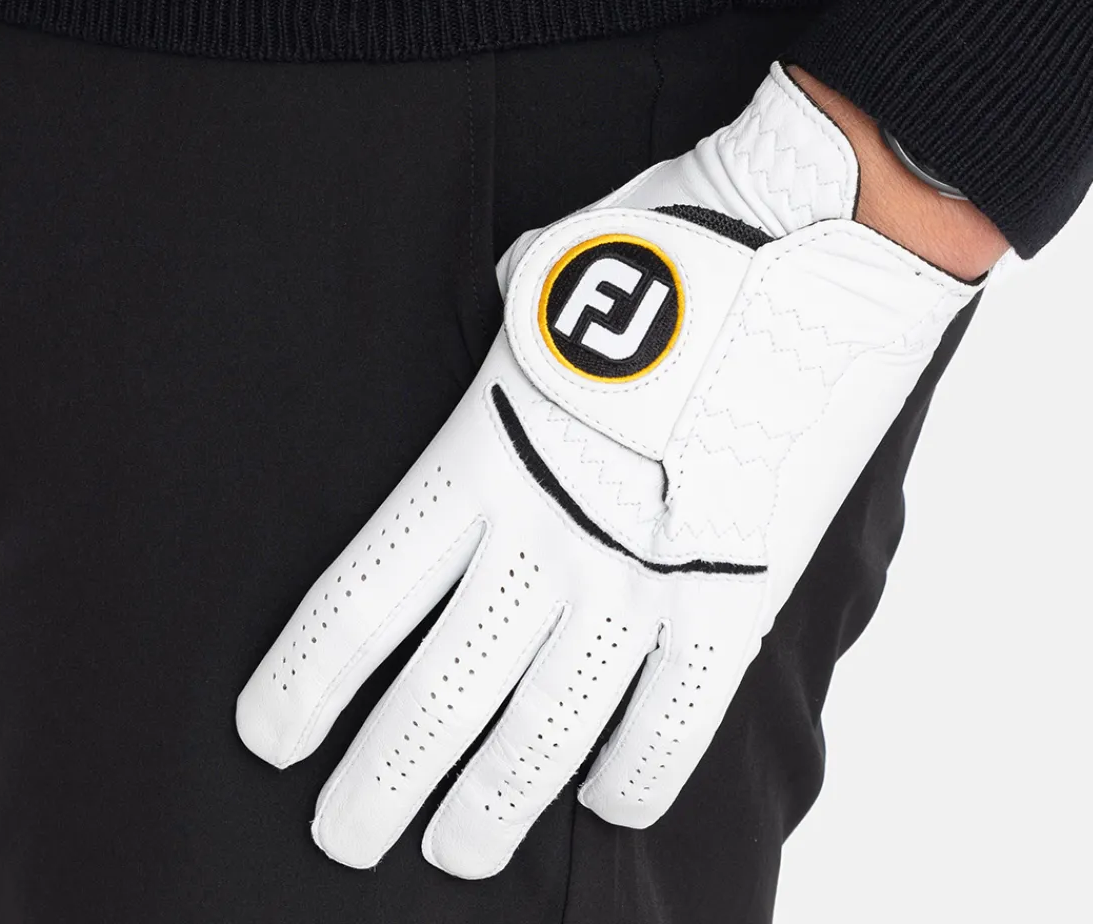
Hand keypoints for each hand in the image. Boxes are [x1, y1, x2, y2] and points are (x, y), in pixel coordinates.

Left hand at [235, 64, 982, 877]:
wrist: (822, 241)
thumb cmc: (675, 241)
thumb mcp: (544, 276)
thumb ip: (505, 341)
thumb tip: (498, 344)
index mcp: (486, 449)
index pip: (363, 601)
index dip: (305, 687)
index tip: (270, 736)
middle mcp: (554, 529)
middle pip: (439, 695)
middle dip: (379, 782)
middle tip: (343, 834)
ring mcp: (651, 571)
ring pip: (546, 732)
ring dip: (489, 808)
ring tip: (451, 852)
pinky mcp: (741, 587)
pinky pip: (679, 718)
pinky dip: (638, 773)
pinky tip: (604, 801)